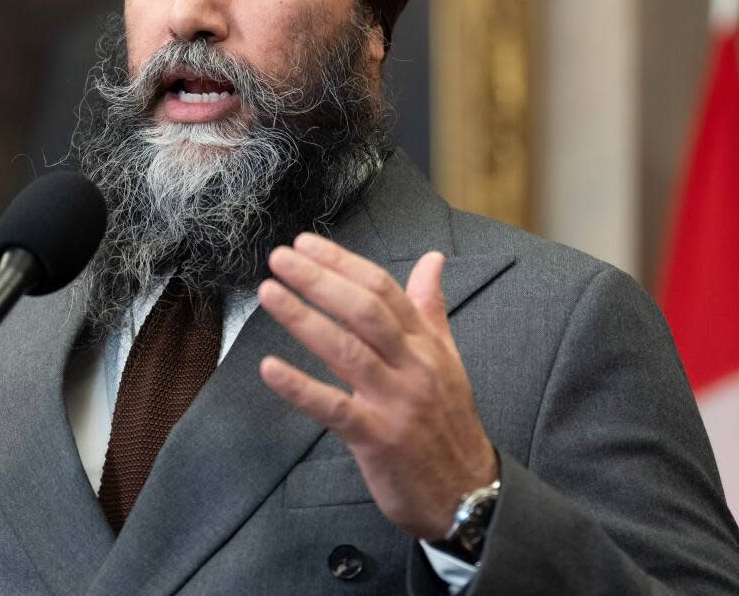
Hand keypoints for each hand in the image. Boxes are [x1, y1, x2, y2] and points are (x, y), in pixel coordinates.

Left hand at [258, 232, 497, 539]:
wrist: (469, 495)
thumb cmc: (449, 422)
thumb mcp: (447, 360)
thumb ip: (430, 307)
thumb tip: (433, 258)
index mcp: (426, 343)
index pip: (383, 289)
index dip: (343, 262)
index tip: (305, 243)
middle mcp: (413, 366)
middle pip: (364, 311)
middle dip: (320, 280)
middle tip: (280, 258)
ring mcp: (396, 402)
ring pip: (348, 351)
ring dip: (304, 319)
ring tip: (269, 293)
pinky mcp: (378, 439)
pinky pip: (335, 408)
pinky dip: (300, 387)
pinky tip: (269, 368)